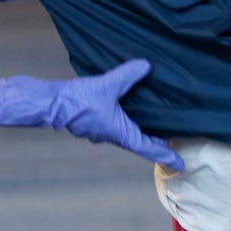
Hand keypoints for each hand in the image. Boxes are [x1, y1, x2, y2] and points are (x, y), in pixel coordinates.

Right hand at [0, 59, 183, 168]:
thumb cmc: (78, 101)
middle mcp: (112, 135)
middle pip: (139, 142)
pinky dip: (125, 119)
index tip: (180, 164)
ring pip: (126, 133)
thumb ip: (128, 75)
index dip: (165, 156)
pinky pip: (114, 123)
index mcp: (120, 133)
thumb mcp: (108, 85)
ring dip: (140, 129)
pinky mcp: (92, 121)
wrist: (50, 103)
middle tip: (172, 140)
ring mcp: (101, 130)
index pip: (148, 148)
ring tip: (154, 122)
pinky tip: (126, 107)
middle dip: (155, 142)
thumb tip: (147, 66)